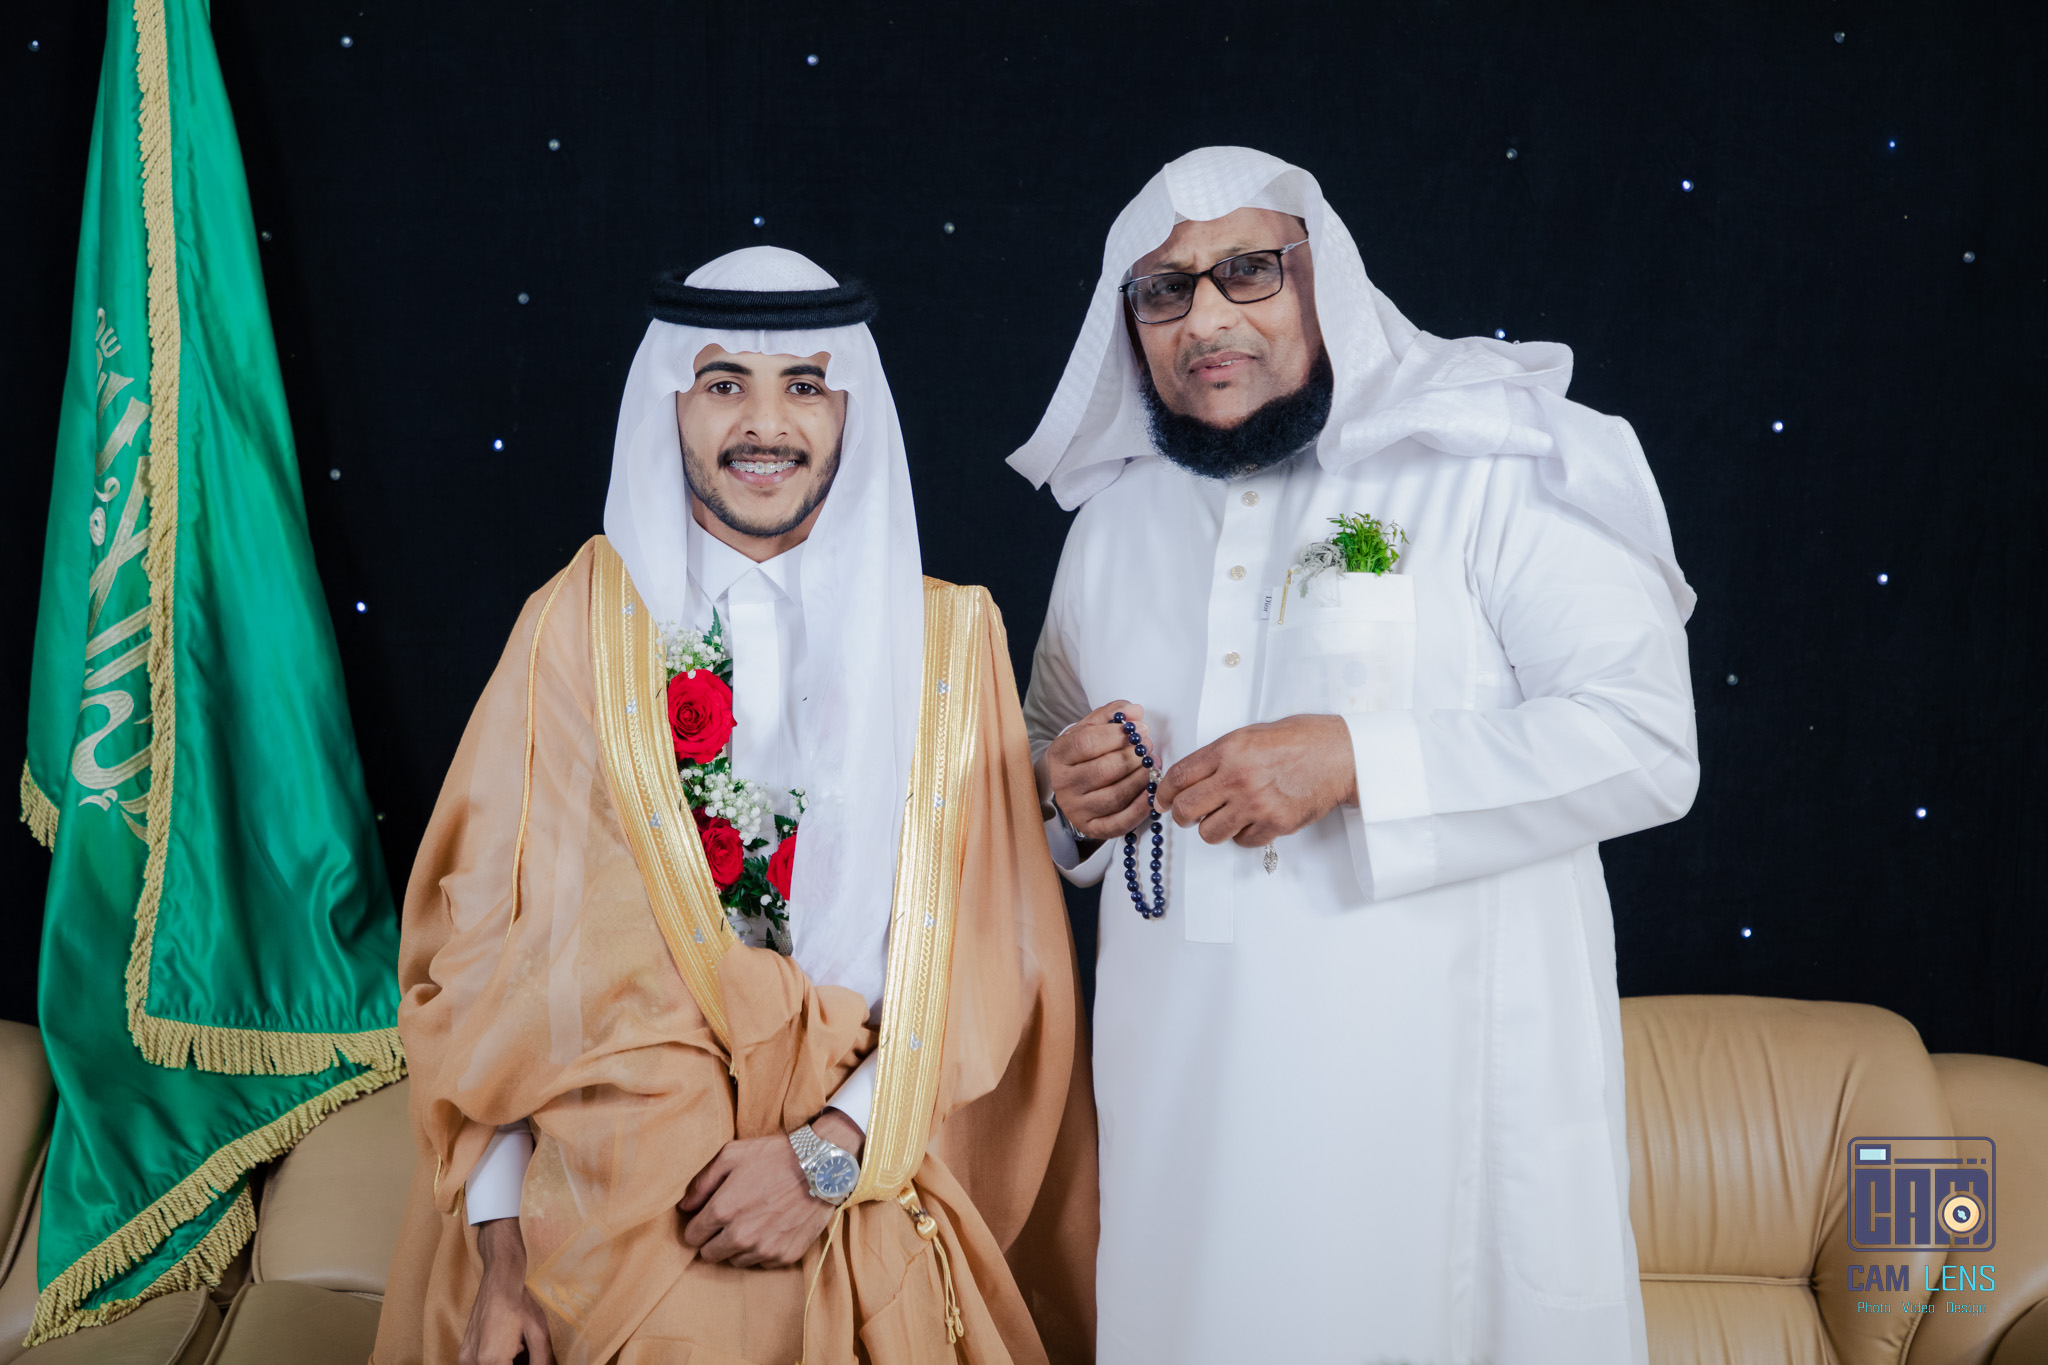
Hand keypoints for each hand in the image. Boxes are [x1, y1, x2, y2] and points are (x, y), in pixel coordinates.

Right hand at [459, 1218, 552, 1364]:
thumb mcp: (538, 1333)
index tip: (525, 1352)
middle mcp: (474, 1361)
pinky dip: (494, 1362)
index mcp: (493, 1360)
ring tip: (515, 1347)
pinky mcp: (463, 1353)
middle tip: (521, 1348)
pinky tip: (506, 1346)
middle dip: (513, 1363)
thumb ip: (541, 1360)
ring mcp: (466, 1358)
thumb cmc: (519, 1303)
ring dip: (503, 1363)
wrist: (499, 1279)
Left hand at [680, 1110, 864, 1268]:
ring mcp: (764, 1249)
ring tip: (754, 1220)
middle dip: (714, 1239)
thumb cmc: (774, 1156)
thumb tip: (684, 1206)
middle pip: (709, 1255)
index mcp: (722, 1211)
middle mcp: (740, 1236)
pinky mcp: (784, 1256)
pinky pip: (761, 1262)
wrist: (821, 1166)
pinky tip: (772, 1226)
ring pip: (735, 1260)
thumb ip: (701, 1182)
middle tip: (729, 1220)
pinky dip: (762, 1248)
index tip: (708, 1217)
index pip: (691, 1237)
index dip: (697, 1225)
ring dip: (738, 1246)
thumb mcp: (731, 1155)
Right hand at [1046, 700, 1157, 840]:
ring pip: (1115, 795)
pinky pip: (1120, 822)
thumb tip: (1134, 710)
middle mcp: (1063, 784)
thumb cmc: (1085, 753)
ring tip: (1153, 765)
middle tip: (1149, 747)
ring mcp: (1076, 809)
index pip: (1086, 743)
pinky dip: (1140, 807)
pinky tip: (1152, 791)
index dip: (1117, 735)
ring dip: (1140, 779)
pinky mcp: (1091, 828)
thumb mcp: (1089, 729)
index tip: (1140, 728)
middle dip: (1133, 757)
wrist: (1071, 784)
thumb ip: (1110, 716)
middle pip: (1103, 770)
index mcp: (1059, 754)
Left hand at [1154, 714, 1356, 846]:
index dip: (1164, 794)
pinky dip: (1241, 835)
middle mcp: (1238, 778)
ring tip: (1225, 816)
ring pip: (1210, 833)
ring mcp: (1256, 804)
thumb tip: (1192, 777)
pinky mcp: (1274, 824)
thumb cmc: (1301, 740)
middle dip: (1182, 815)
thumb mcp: (1251, 734)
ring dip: (1212, 828)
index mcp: (1229, 750)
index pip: (1180, 777)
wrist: (1341, 755)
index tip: (1162, 801)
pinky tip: (1251, 820)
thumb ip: (1220, 755)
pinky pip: (1241, 842)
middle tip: (1187, 814)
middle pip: (1187, 810)